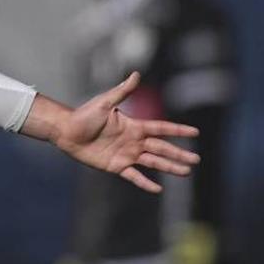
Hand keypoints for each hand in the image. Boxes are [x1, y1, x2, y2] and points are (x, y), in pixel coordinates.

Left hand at [50, 72, 200, 192]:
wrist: (66, 132)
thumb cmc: (83, 115)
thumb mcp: (104, 102)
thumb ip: (122, 91)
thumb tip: (136, 74)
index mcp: (133, 126)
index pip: (161, 128)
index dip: (178, 130)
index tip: (195, 132)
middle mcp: (133, 141)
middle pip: (161, 148)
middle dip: (179, 154)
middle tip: (196, 160)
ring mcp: (126, 154)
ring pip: (153, 162)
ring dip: (169, 167)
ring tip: (186, 172)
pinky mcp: (116, 166)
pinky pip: (134, 176)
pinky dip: (146, 183)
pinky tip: (158, 189)